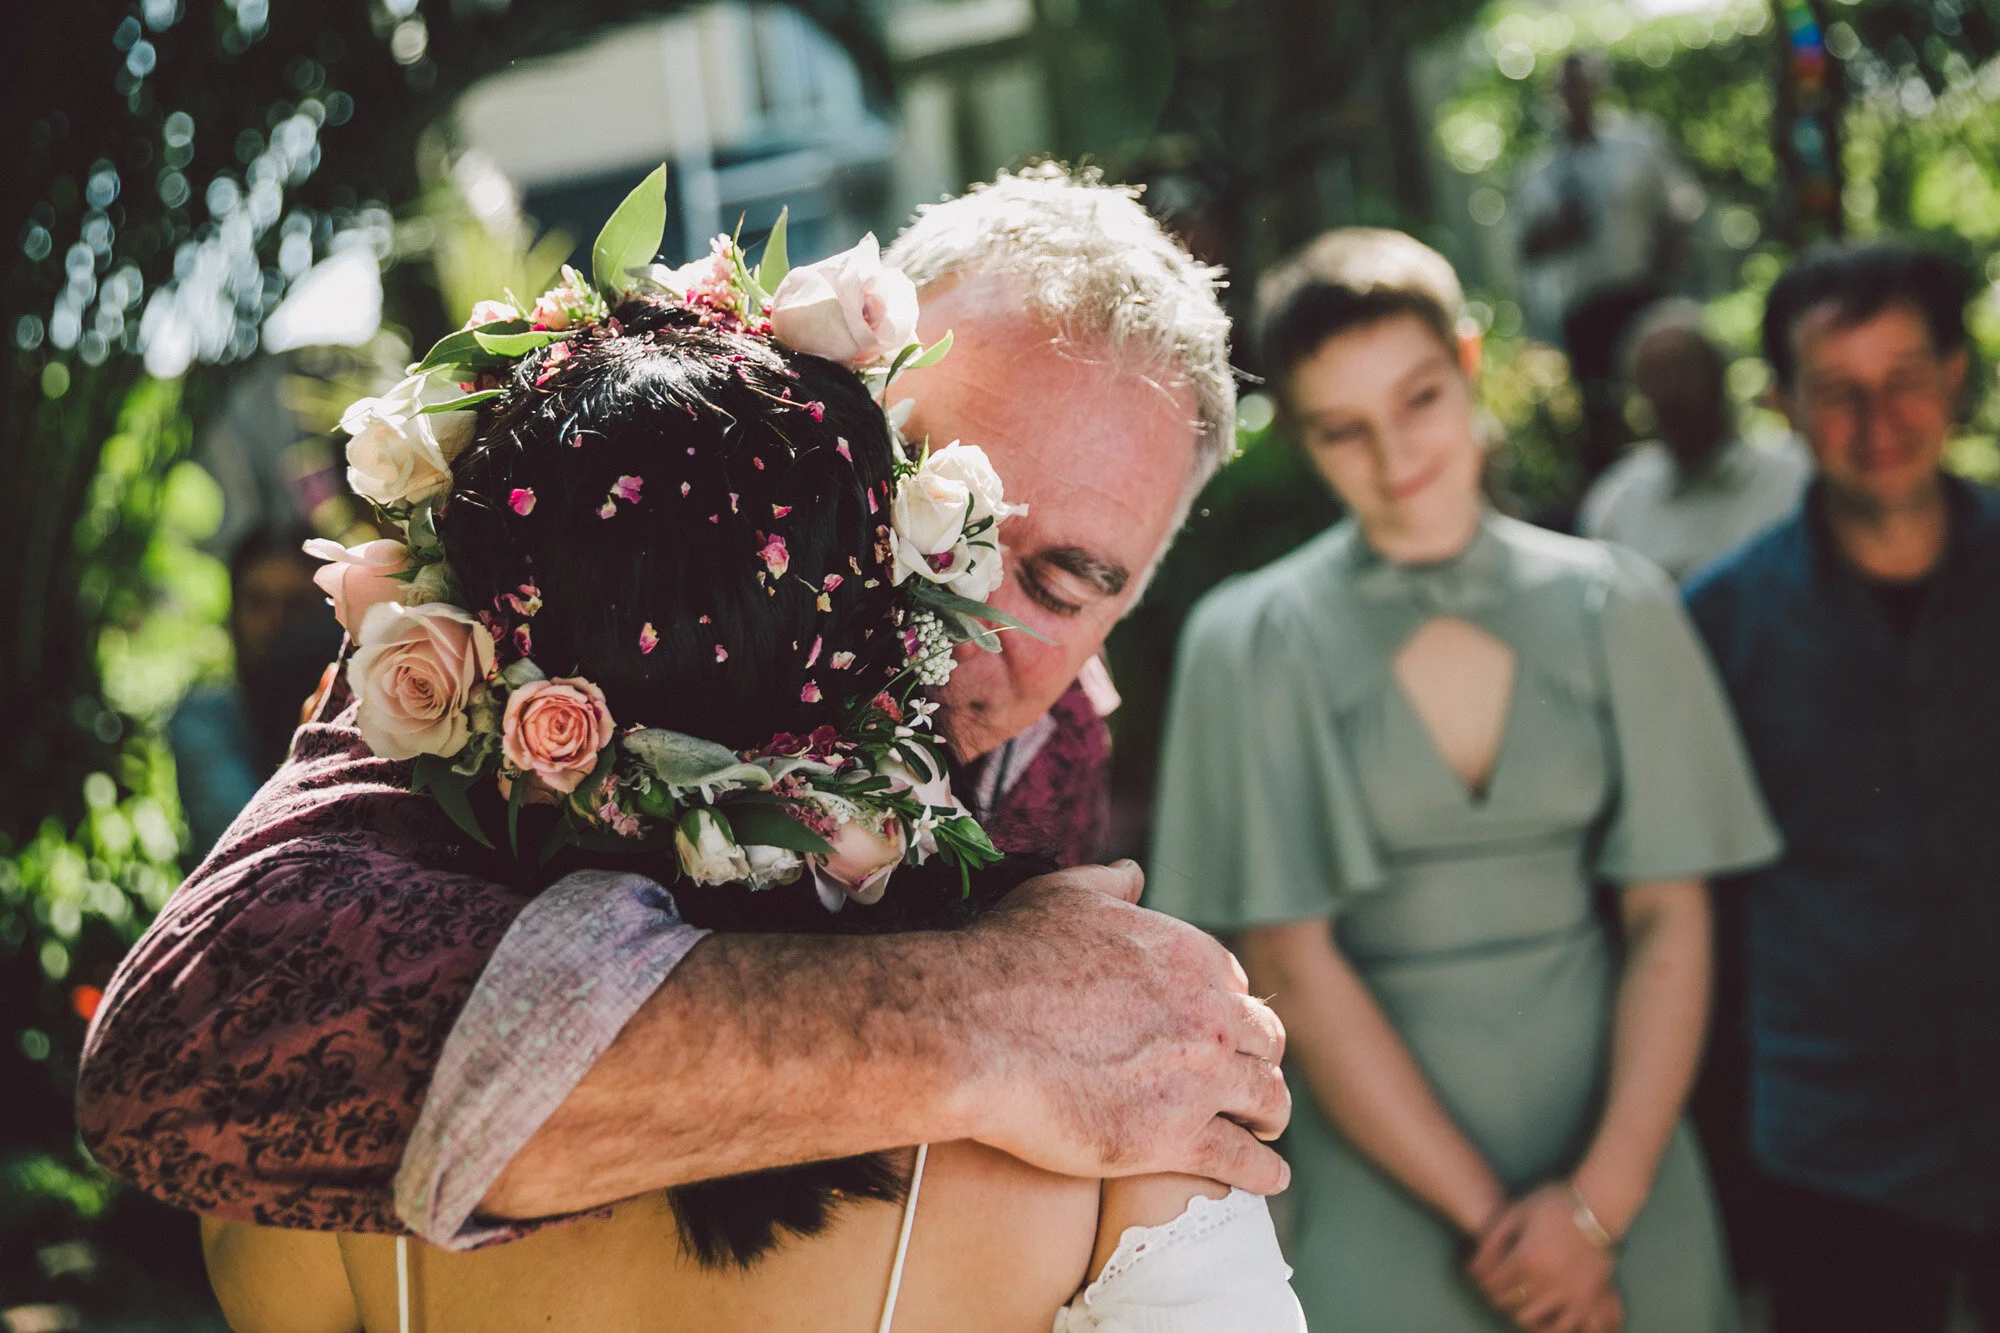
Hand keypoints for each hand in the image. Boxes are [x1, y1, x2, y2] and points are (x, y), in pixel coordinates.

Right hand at [958, 863, 1290, 1193]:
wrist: (970, 1029)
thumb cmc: (1006, 958)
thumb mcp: (1062, 894)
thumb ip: (1109, 884)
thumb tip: (1134, 872)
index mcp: (1189, 955)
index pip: (1234, 986)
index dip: (1224, 1009)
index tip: (1213, 1030)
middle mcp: (1209, 1013)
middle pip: (1265, 1040)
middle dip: (1259, 1059)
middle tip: (1245, 1081)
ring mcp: (1199, 1078)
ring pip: (1269, 1099)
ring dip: (1272, 1115)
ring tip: (1265, 1129)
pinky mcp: (1176, 1139)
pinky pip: (1246, 1160)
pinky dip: (1266, 1171)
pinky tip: (1271, 1178)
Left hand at [1467, 1183, 1617, 1331]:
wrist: (1598, 1206)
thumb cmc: (1553, 1204)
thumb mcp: (1516, 1212)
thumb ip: (1493, 1239)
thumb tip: (1473, 1266)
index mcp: (1525, 1257)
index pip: (1492, 1282)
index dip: (1482, 1280)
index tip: (1482, 1276)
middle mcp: (1545, 1280)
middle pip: (1508, 1302)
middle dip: (1497, 1295)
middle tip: (1498, 1288)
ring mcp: (1568, 1293)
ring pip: (1530, 1319)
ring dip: (1518, 1311)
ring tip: (1519, 1301)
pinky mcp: (1588, 1300)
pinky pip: (1563, 1326)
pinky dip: (1547, 1327)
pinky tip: (1542, 1318)